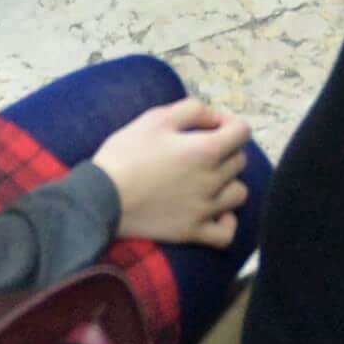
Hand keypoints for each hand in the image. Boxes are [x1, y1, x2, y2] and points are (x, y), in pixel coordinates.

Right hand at [95, 100, 255, 249]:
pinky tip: (214, 212)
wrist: (100, 198)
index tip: (212, 127)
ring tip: (208, 181)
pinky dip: (225, 221)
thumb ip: (192, 110)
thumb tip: (215, 118)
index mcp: (205, 149)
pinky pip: (226, 233)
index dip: (231, 125)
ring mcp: (204, 209)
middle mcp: (212, 180)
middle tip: (200, 151)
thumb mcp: (155, 118)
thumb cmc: (126, 153)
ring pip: (239, 194)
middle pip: (240, 161)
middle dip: (226, 151)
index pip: (243, 132)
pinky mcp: (192, 232)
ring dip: (228, 184)